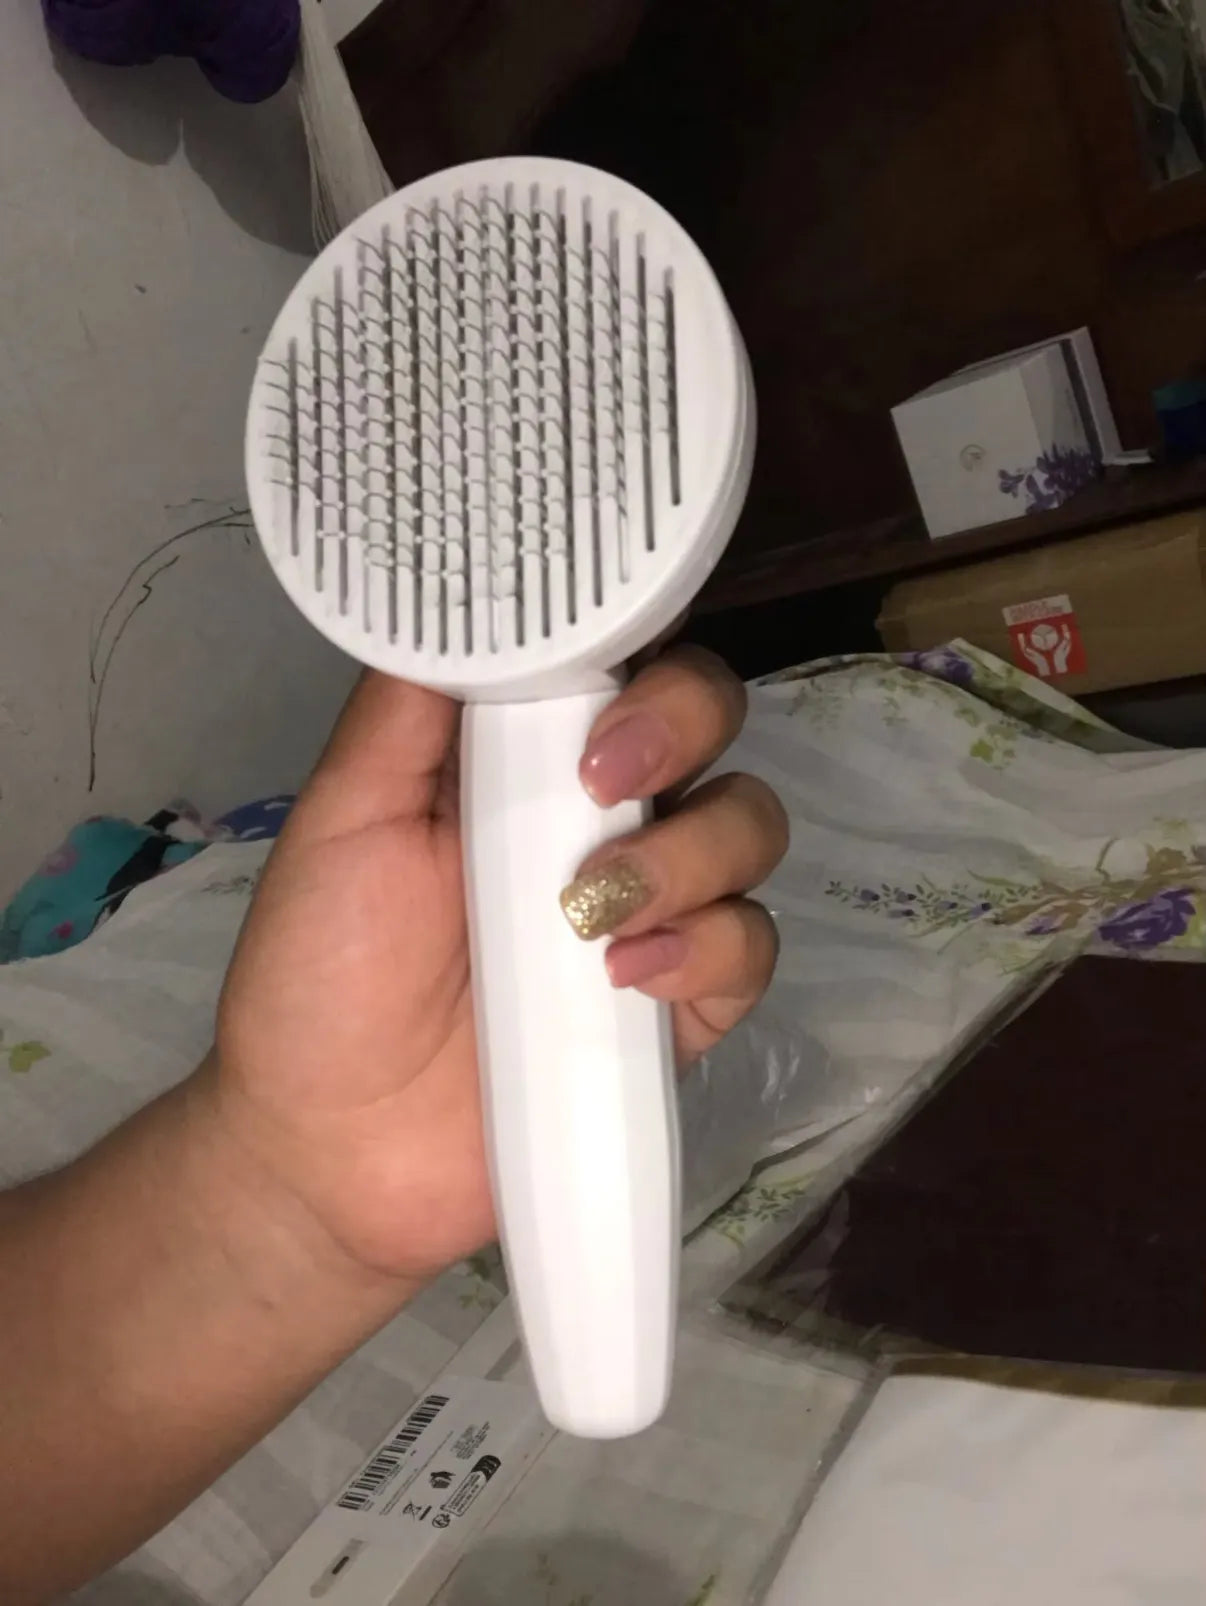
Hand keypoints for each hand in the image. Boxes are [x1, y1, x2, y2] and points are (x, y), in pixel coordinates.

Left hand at [212, 648, 787, 1286]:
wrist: (329, 1147)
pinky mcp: (681, 1005)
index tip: (606, 674)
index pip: (625, 664)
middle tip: (604, 784)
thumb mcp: (341, 824)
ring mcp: (652, 911)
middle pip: (714, 724)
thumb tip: (452, 606)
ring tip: (592, 912)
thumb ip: (399, 718)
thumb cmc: (321, 973)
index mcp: (526, 760)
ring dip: (690, 853)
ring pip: (749, 827)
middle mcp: (605, 818)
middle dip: (683, 730)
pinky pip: (749, 949)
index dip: (641, 645)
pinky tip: (625, 979)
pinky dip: (707, 950)